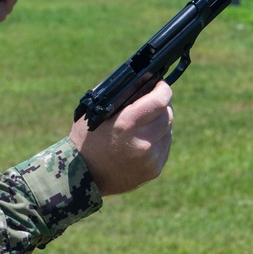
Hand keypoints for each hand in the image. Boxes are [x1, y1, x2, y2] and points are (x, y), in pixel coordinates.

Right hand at [69, 80, 172, 195]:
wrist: (84, 175)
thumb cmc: (88, 137)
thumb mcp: (97, 111)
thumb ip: (121, 92)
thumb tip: (146, 79)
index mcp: (125, 125)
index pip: (159, 101)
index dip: (163, 89)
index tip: (160, 85)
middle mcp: (141, 143)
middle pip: (167, 115)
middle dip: (162, 105)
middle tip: (152, 102)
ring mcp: (149, 159)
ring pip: (168, 130)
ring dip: (160, 122)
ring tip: (143, 123)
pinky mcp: (153, 170)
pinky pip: (165, 147)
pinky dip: (158, 139)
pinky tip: (143, 139)